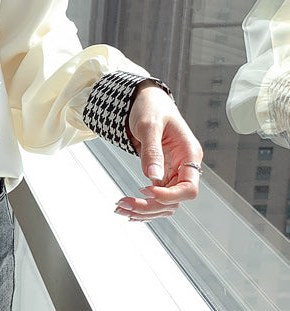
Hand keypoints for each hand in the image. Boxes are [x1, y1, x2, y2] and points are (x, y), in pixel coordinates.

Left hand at [114, 81, 201, 221]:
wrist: (144, 99)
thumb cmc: (151, 107)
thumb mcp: (149, 125)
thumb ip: (152, 151)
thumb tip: (153, 177)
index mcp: (189, 154)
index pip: (189, 188)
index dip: (169, 196)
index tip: (146, 190)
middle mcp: (184, 166)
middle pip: (175, 201)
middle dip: (150, 207)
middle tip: (123, 204)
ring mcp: (173, 171)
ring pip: (165, 203)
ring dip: (144, 210)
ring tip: (121, 208)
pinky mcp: (161, 173)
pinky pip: (156, 197)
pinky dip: (143, 205)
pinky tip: (128, 208)